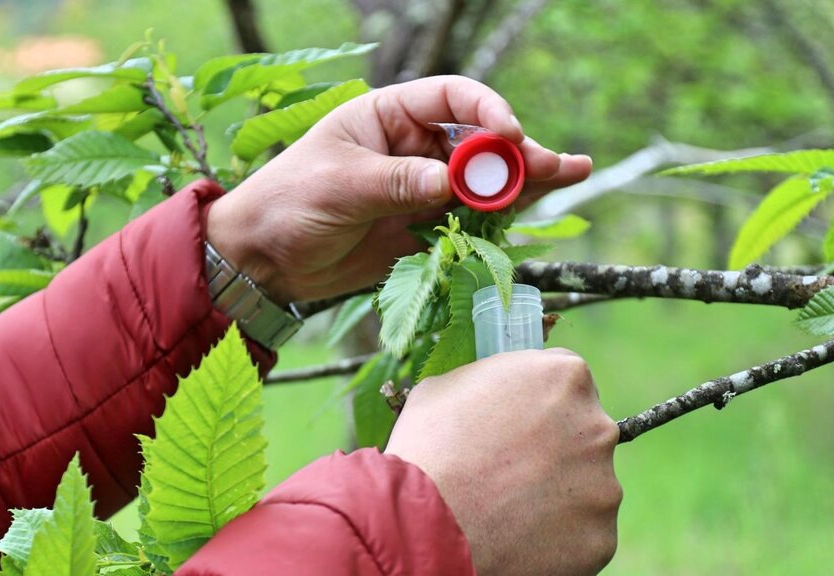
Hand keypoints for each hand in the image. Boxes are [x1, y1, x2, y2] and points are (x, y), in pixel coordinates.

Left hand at [207, 75, 591, 303]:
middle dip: (517, 152)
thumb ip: (396, 182)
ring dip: (523, 180)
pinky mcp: (423, 227)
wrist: (262, 262)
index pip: (450, 98)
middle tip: (555, 166)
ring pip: (482, 180)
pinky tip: (537, 207)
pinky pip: (469, 219)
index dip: (486, 111)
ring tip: (571, 174)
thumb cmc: (287, 205)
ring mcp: (421, 188)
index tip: (508, 135)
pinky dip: (501, 218)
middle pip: (478, 140)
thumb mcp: (339, 186)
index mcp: (388, 116)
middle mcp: (412, 147)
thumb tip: (451, 181)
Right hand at [385, 349, 620, 575]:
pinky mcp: (600, 537)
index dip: (541, 402)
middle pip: (583, 433)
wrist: (426, 521)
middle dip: (555, 448)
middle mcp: (596, 427)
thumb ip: (494, 383)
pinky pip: (582, 533)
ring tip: (507, 506)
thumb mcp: (450, 387)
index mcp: (565, 378)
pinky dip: (556, 536)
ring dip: (557, 493)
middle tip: (511, 468)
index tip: (522, 421)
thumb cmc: (429, 446)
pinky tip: (517, 535)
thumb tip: (499, 394)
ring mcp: (603, 485)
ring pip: (586, 486)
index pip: (568, 381)